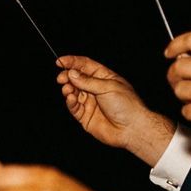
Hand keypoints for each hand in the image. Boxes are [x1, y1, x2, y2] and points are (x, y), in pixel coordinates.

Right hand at [56, 55, 175, 162]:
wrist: (131, 128)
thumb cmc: (127, 105)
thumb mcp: (108, 87)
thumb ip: (88, 81)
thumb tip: (71, 73)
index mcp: (104, 78)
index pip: (85, 66)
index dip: (72, 62)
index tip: (60, 61)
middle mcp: (96, 89)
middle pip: (77, 79)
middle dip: (67, 77)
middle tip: (61, 78)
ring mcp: (90, 102)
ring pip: (73, 92)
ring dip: (68, 89)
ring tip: (67, 89)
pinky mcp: (85, 116)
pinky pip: (74, 107)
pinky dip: (70, 102)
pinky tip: (71, 98)